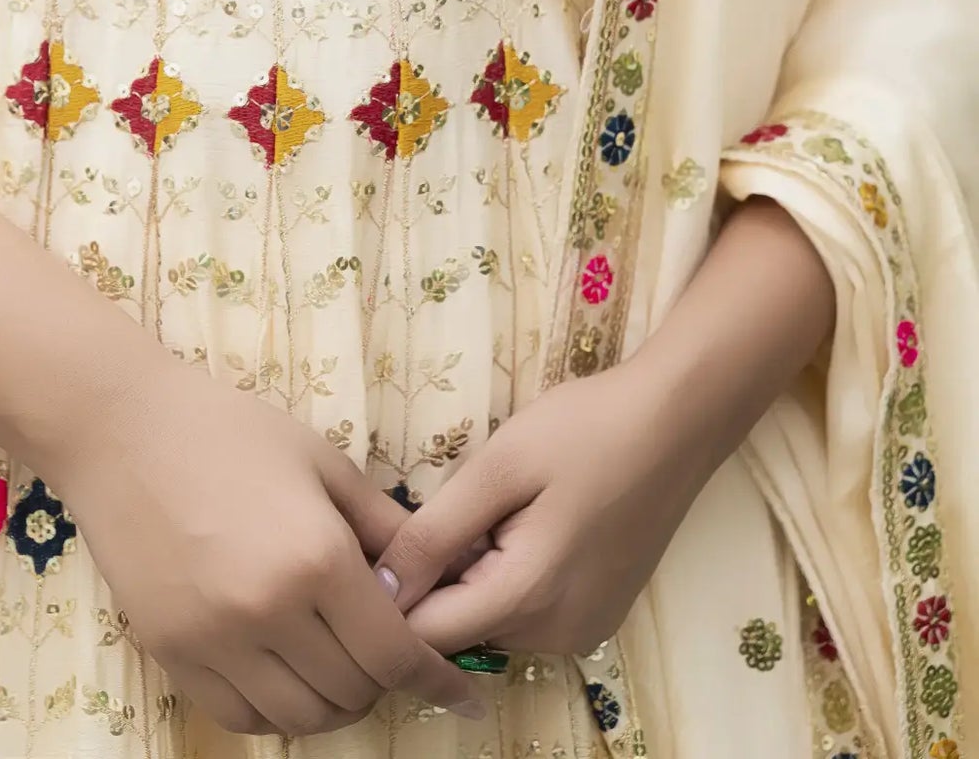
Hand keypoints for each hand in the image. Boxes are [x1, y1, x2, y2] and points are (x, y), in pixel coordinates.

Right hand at [59, 360, 487, 737]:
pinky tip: (286, 674)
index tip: (462, 692)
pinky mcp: (171, 654)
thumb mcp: (322, 460)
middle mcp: (268, 612)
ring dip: (334, 702)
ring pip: (301, 717)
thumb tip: (439, 574)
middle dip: (384, 681)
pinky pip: (241, 717)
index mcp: (317, 558)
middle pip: (353, 692)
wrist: (121, 429)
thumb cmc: (229, 429)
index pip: (395, 653)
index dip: (437, 679)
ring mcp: (214, 641)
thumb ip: (383, 525)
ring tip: (338, 664)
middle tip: (386, 651)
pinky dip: (277, 710)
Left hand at [373, 361, 710, 656]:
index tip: (390, 538)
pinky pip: (527, 611)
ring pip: (492, 619)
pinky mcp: (598, 617)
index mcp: (529, 599)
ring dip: (475, 573)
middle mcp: (558, 636)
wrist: (677, 420)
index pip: (427, 636)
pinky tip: (527, 519)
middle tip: (456, 501)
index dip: (395, 593)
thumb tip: (379, 590)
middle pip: (459, 628)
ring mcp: (583, 631)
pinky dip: (510, 575)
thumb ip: (434, 533)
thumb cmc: (585, 429)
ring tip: (497, 505)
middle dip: (439, 575)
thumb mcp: (498, 467)